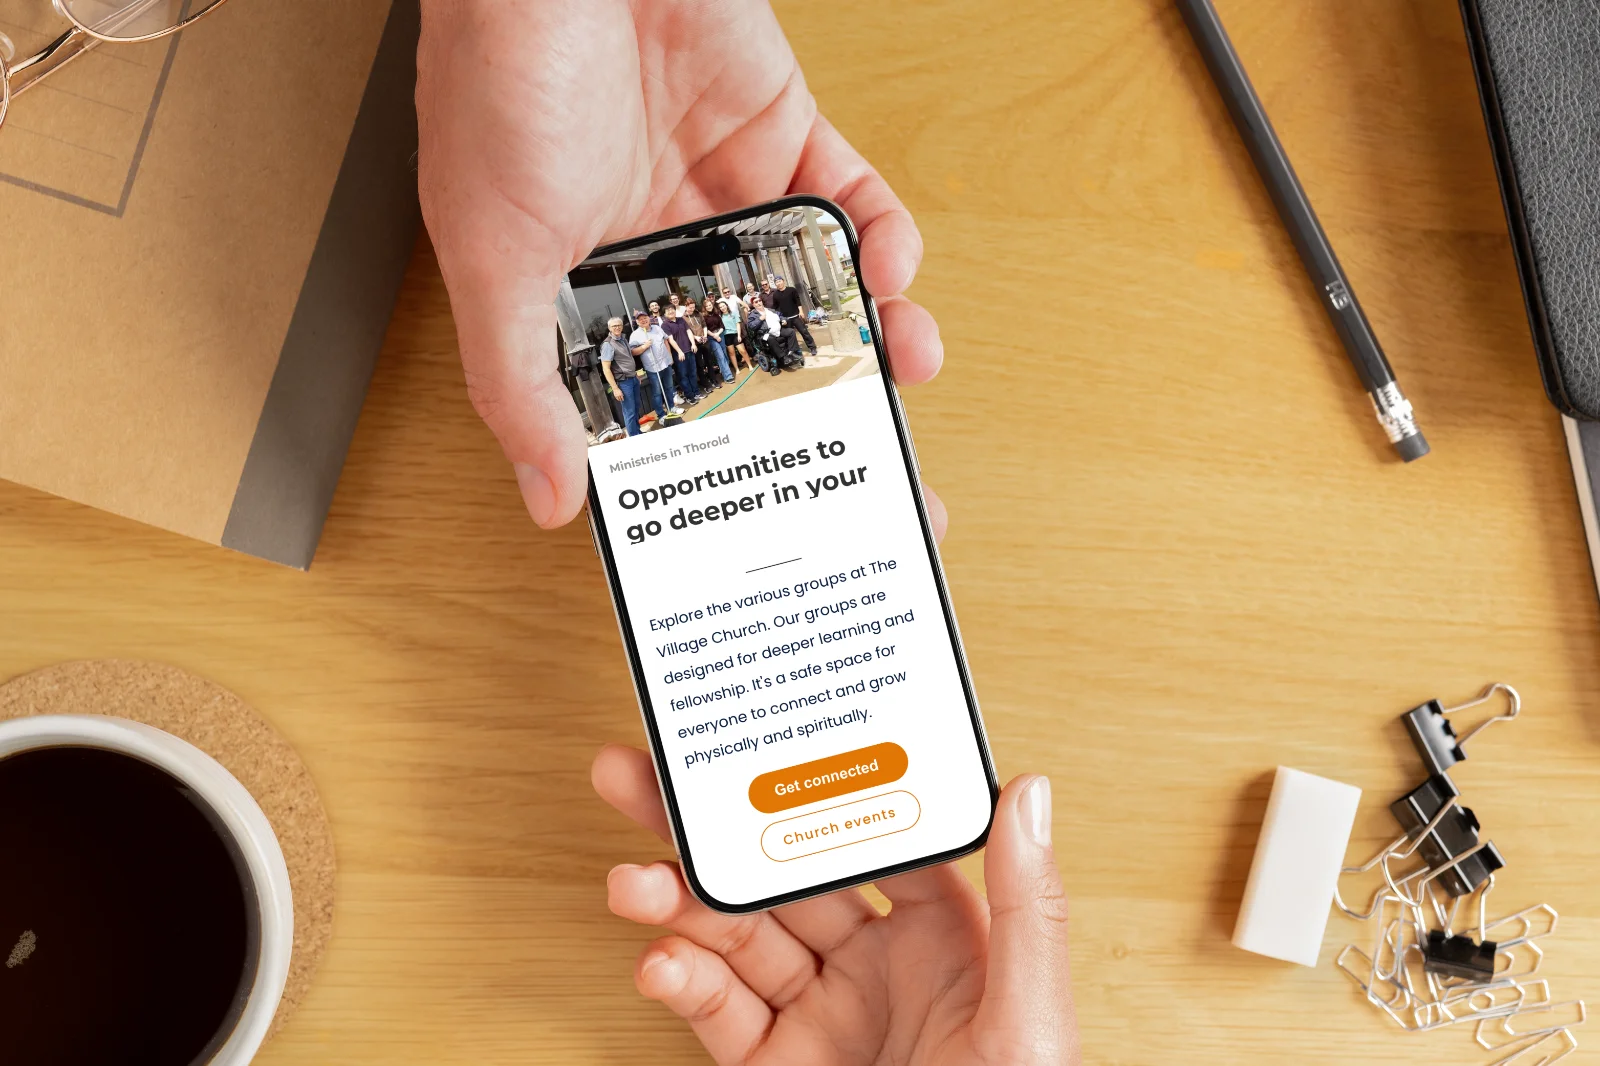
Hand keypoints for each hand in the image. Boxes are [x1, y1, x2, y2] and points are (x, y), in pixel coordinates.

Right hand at [416, 0, 942, 527]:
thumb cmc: (499, 78)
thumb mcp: (490, 257)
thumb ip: (519, 381)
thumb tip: (547, 495)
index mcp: (589, 299)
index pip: (664, 402)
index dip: (721, 461)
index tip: (777, 525)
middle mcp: (666, 260)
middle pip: (758, 355)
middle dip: (822, 413)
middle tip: (877, 476)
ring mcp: (728, 201)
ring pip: (816, 288)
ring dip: (870, 334)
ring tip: (900, 374)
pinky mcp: (780, 137)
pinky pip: (852, 204)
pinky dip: (882, 241)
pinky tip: (889, 273)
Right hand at [593, 749, 1079, 1064]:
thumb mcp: (1030, 1021)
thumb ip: (1027, 909)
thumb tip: (1029, 791)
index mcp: (945, 938)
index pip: (870, 839)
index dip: (816, 788)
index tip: (771, 744)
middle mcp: (875, 969)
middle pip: (778, 877)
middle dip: (707, 829)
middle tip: (645, 779)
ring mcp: (818, 1019)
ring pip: (732, 939)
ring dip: (676, 904)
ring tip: (632, 880)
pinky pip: (715, 1016)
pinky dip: (678, 984)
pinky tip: (660, 962)